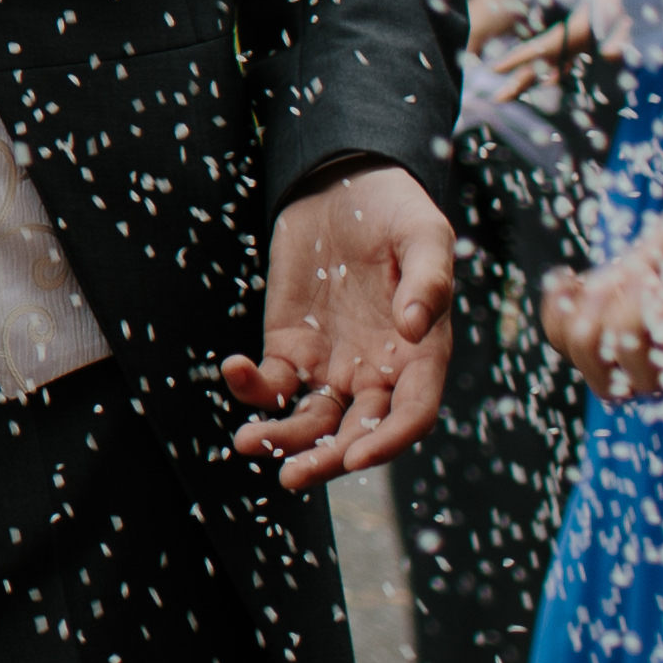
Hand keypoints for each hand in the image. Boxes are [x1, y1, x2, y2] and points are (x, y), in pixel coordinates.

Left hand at [227, 162, 455, 484]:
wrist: (345, 186)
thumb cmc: (396, 211)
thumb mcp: (424, 234)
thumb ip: (428, 278)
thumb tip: (415, 325)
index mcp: (421, 356)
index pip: (412, 413)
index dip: (389, 441)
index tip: (358, 457)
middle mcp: (378, 372)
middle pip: (357, 433)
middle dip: (328, 459)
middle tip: (293, 475)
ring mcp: (332, 364)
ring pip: (311, 420)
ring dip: (284, 438)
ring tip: (249, 444)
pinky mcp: (290, 347)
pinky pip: (272, 381)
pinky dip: (252, 386)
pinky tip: (234, 368)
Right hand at [538, 141, 662, 399]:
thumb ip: (639, 266)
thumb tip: (582, 297)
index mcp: (659, 304)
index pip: (586, 348)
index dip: (559, 322)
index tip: (570, 279)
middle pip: (603, 380)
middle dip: (583, 333)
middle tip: (617, 283)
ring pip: (633, 383)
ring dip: (623, 325)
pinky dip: (660, 314)